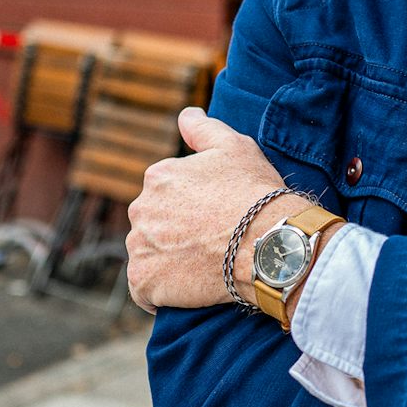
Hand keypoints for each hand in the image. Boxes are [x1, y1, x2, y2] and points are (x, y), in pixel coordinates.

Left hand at [125, 108, 299, 314]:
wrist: (267, 243)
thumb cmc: (254, 193)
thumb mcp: (234, 146)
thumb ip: (202, 128)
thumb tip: (185, 115)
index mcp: (158, 176)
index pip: (164, 194)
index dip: (190, 208)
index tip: (211, 218)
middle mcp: (140, 208)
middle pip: (152, 224)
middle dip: (172, 233)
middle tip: (208, 244)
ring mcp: (140, 246)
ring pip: (146, 254)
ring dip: (165, 261)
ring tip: (200, 267)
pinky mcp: (144, 281)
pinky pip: (143, 289)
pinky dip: (157, 291)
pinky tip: (183, 290)